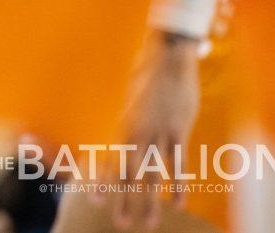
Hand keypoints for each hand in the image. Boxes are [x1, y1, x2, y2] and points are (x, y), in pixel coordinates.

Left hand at [111, 33, 200, 229]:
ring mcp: (159, 133)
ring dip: (150, 201)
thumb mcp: (135, 103)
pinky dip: (178, 184)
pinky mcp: (179, 129)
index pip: (112, 162)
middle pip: (130, 174)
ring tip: (149, 224)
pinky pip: (178, 163)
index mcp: (124, 127)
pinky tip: (178, 203)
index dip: (105, 183)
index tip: (95, 203)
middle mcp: (138, 133)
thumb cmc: (150, 80)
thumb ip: (134, 124)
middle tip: (122, 225)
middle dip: (125, 201)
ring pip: (153, 174)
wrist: (167, 58)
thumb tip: (130, 140)